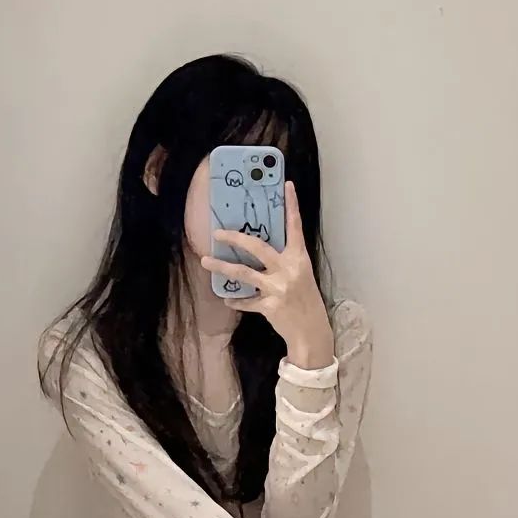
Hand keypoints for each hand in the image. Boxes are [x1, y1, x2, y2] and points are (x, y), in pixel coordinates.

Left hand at [201, 181, 334, 368]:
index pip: (295, 227)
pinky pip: (247, 301)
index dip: (292, 206)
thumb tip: (258, 250)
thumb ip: (283, 262)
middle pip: (257, 247)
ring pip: (244, 273)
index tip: (287, 186)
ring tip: (205, 262)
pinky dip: (236, 300)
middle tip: (217, 233)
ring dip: (222, 267)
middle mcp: (289, 270)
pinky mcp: (269, 306)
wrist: (312, 331)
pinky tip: (227, 299)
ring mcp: (278, 288)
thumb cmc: (306, 301)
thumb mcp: (300, 276)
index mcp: (299, 258)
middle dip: (235, 238)